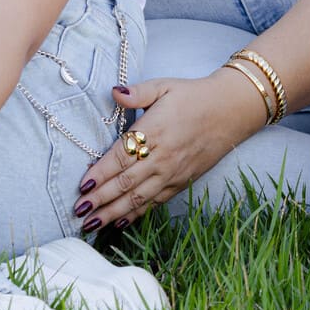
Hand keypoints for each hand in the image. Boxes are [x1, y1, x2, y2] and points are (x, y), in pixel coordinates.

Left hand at [76, 74, 256, 230]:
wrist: (231, 111)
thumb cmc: (194, 96)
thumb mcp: (165, 86)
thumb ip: (138, 92)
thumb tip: (114, 92)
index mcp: (154, 131)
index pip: (121, 157)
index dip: (100, 173)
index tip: (82, 186)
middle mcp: (162, 156)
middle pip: (125, 183)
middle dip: (100, 200)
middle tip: (78, 212)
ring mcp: (172, 172)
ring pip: (138, 198)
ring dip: (113, 212)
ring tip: (92, 223)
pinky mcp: (181, 181)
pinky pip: (155, 202)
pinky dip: (136, 213)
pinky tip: (120, 221)